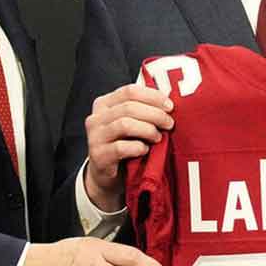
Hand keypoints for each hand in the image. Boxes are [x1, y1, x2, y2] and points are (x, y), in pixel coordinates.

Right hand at [84, 83, 173, 210]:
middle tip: (169, 124)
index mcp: (105, 103)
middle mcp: (96, 117)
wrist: (107, 174)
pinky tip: (145, 150)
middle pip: (129, 107)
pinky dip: (138, 147)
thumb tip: (169, 103)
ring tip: (158, 137)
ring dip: (147, 130)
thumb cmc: (124, 144)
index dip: (153, 96)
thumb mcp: (131, 123)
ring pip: (125, 124)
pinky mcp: (98, 155)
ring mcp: (95, 136)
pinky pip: (121, 147)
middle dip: (155, 114)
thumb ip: (143, 110)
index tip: (170, 106)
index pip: (130, 91)